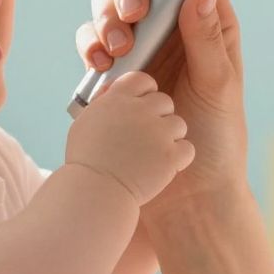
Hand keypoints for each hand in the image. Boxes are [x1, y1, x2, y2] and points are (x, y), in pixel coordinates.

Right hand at [64, 71, 193, 203]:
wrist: (94, 193)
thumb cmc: (87, 161)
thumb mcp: (86, 122)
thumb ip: (105, 103)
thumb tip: (114, 90)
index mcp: (117, 99)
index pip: (143, 80)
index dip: (145, 93)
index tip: (141, 108)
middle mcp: (139, 110)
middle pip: (164, 101)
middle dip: (159, 118)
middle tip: (146, 138)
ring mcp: (157, 133)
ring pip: (178, 124)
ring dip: (169, 138)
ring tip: (152, 155)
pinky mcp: (170, 155)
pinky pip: (186, 148)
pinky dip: (178, 159)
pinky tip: (162, 167)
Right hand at [77, 0, 250, 217]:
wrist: (187, 197)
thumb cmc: (217, 142)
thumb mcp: (219, 90)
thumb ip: (208, 43)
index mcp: (203, 22)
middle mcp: (168, 27)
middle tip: (133, 12)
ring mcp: (137, 47)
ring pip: (108, 6)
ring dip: (106, 17)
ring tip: (117, 51)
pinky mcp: (111, 73)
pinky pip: (91, 43)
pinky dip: (90, 46)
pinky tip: (100, 67)